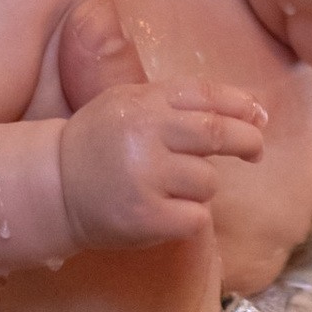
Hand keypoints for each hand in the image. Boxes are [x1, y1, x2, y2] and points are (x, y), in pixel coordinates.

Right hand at [59, 78, 268, 248]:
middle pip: (217, 133)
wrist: (53, 188)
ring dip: (201, 187)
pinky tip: (164, 213)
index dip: (240, 104)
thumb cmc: (101, 145)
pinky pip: (196, 217)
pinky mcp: (145, 217)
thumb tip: (255, 108)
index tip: (259, 116)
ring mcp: (144, 176)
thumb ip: (181, 103)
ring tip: (171, 188)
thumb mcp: (129, 105)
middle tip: (255, 152)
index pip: (205, 94)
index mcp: (141, 101)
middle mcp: (143, 134)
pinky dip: (189, 217)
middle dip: (247, 141)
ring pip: (208, 181)